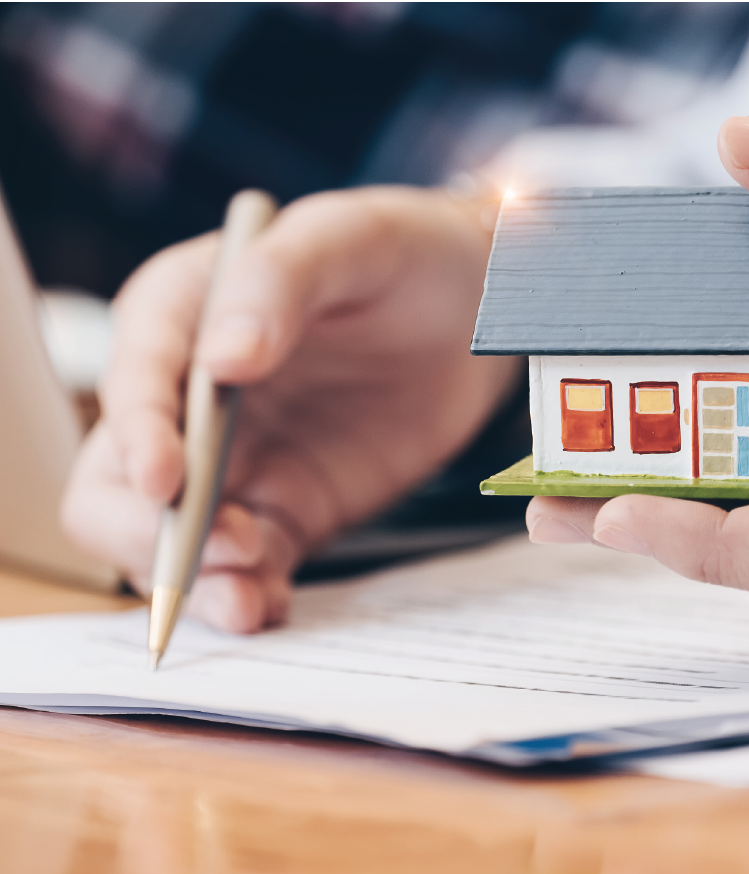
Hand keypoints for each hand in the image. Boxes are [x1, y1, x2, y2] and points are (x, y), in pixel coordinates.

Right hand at [63, 187, 519, 630]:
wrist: (474, 310)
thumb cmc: (402, 254)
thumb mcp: (344, 240)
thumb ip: (276, 285)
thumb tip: (219, 361)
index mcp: (181, 317)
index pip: (132, 386)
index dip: (138, 437)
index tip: (171, 481)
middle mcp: (192, 401)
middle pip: (120, 485)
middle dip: (151, 532)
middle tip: (220, 553)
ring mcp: (239, 463)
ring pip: (178, 541)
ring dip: (198, 579)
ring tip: (248, 602)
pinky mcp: (288, 506)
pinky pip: (248, 562)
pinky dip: (249, 590)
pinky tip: (270, 605)